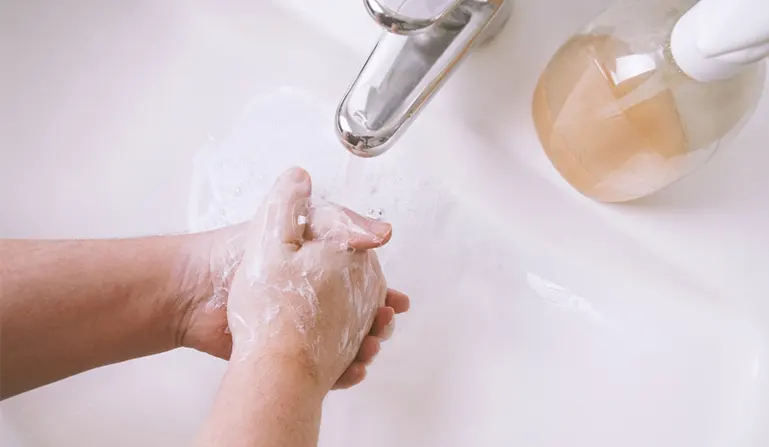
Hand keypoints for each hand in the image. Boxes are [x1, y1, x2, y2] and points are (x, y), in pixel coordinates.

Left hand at [176, 168, 408, 388]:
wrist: (193, 292)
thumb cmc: (233, 256)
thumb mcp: (287, 227)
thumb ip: (334, 222)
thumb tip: (380, 229)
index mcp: (316, 265)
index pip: (361, 280)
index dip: (382, 291)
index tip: (394, 300)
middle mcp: (313, 296)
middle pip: (361, 314)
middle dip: (379, 322)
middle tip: (384, 323)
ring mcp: (302, 326)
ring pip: (349, 342)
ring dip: (367, 346)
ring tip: (370, 347)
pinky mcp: (288, 351)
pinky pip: (326, 367)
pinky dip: (345, 371)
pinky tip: (352, 369)